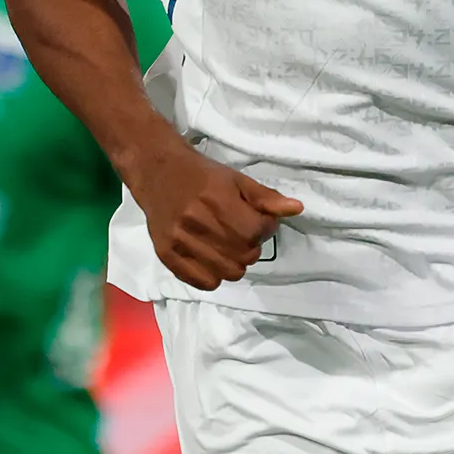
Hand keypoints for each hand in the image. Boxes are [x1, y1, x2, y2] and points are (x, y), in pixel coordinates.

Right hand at [129, 141, 302, 290]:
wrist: (157, 171)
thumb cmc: (201, 174)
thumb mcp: (236, 179)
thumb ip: (266, 198)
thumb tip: (297, 208)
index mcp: (217, 201)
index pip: (256, 232)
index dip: (264, 228)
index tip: (258, 220)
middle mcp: (196, 223)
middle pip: (245, 256)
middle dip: (251, 245)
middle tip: (241, 232)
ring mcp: (180, 242)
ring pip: (229, 273)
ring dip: (235, 261)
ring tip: (226, 244)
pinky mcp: (166, 255)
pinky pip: (205, 283)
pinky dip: (214, 274)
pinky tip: (211, 256)